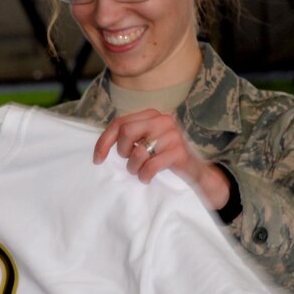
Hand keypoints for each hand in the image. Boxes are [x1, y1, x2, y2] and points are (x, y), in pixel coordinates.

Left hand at [91, 109, 231, 209]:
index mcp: (151, 115)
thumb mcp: (145, 143)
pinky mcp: (179, 151)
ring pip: (138, 151)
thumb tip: (102, 145)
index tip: (97, 159)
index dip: (104, 142)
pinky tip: (147, 178)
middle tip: (130, 162)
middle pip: (126, 132)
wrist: (195, 171)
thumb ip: (129, 137)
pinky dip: (145, 175)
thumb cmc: (164, 157)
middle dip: (123, 152)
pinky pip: (151, 165)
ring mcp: (173, 134)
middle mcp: (163, 119)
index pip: (119, 123)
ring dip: (134, 167)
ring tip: (140, 171)